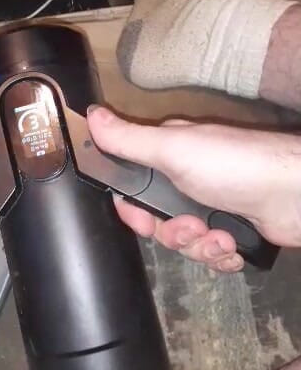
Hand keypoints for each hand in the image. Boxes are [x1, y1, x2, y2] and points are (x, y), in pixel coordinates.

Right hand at [87, 107, 300, 272]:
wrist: (296, 195)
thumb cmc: (232, 166)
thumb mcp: (173, 149)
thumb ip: (128, 140)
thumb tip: (89, 115)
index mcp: (169, 155)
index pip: (132, 187)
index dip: (132, 209)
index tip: (142, 219)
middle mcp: (187, 180)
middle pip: (157, 221)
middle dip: (172, 233)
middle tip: (193, 227)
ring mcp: (211, 206)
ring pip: (183, 241)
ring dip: (199, 246)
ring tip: (220, 237)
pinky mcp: (232, 231)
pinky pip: (209, 253)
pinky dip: (220, 255)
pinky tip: (233, 246)